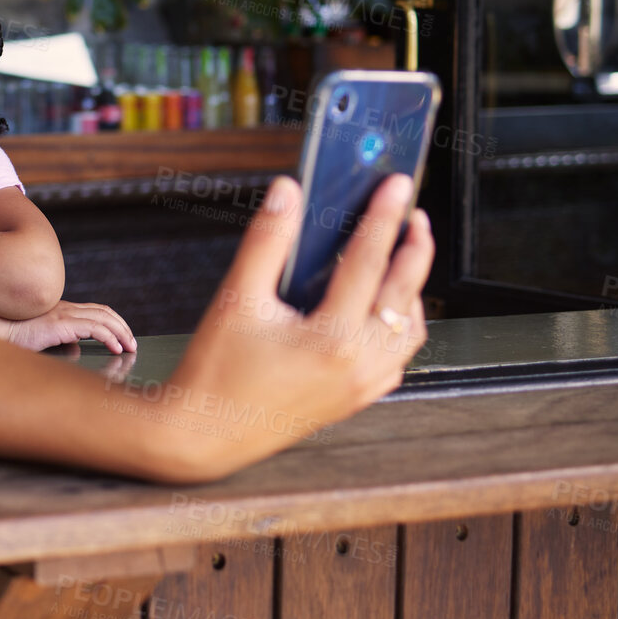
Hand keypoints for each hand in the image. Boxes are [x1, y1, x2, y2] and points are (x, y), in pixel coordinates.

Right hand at [7, 299, 136, 353]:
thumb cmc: (16, 337)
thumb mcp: (44, 335)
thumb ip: (61, 336)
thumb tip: (77, 345)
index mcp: (63, 309)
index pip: (97, 310)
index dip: (114, 321)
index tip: (123, 336)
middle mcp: (66, 308)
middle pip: (105, 312)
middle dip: (123, 327)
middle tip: (132, 343)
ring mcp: (64, 314)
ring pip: (104, 319)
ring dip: (121, 333)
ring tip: (129, 347)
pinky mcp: (62, 324)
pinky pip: (95, 328)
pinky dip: (109, 337)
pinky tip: (115, 348)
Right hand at [166, 173, 431, 477]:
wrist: (203, 433)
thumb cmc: (214, 371)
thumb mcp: (236, 297)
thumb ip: (267, 240)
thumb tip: (287, 192)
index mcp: (332, 337)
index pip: (370, 261)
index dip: (384, 216)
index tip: (396, 185)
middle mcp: (358, 364)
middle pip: (405, 294)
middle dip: (414, 249)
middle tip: (413, 215)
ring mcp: (361, 386)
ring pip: (410, 331)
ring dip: (412, 290)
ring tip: (402, 258)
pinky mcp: (354, 400)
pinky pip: (397, 359)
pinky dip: (401, 328)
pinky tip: (384, 312)